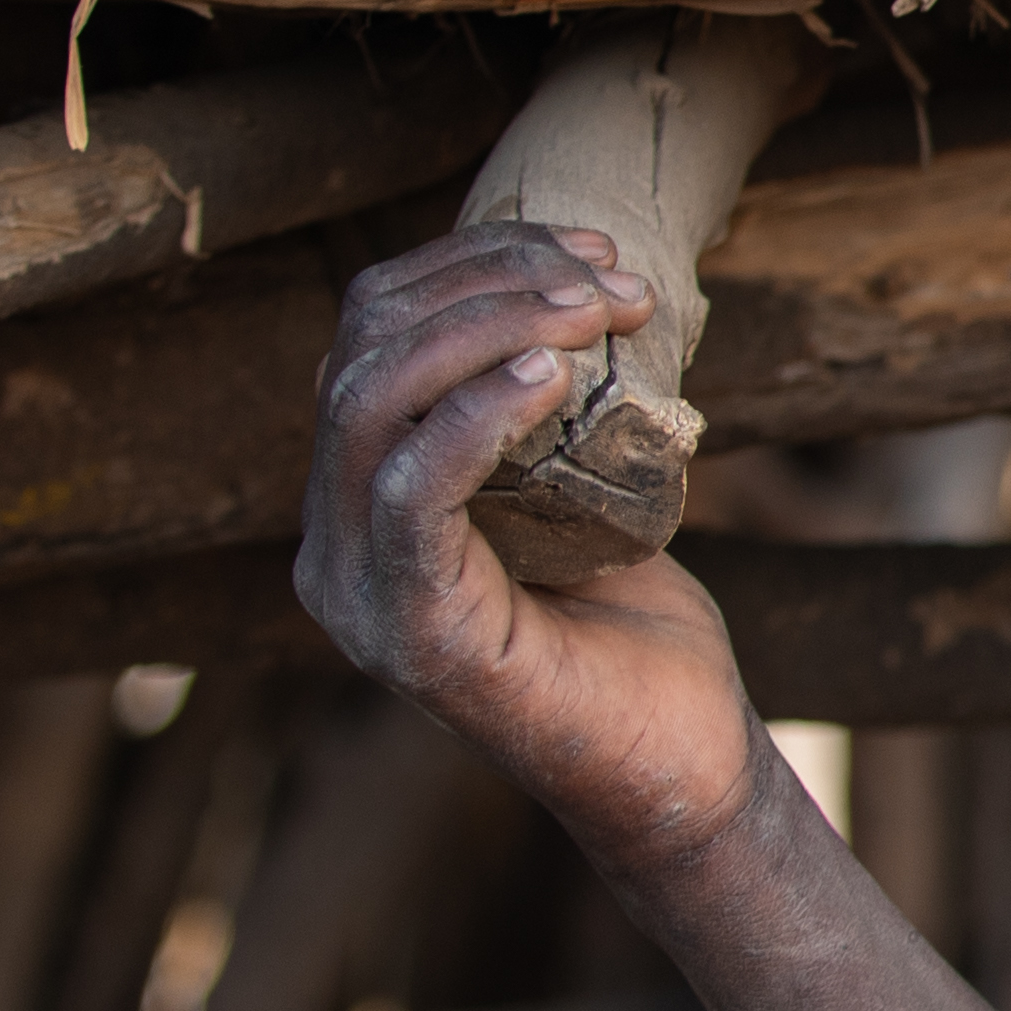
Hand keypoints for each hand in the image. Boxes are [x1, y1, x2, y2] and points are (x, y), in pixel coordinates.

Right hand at [293, 220, 774, 881]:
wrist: (676, 764)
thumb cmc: (633, 629)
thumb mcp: (573, 492)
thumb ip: (537, 416)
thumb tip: (566, 293)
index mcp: (358, 502)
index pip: (366, 335)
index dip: (468, 265)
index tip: (585, 246)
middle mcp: (334, 544)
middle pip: (359, 354)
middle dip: (488, 286)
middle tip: (609, 279)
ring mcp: (359, 592)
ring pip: (368, 405)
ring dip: (490, 331)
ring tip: (594, 308)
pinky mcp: (411, 634)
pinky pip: (408, 494)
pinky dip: (474, 417)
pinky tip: (548, 374)